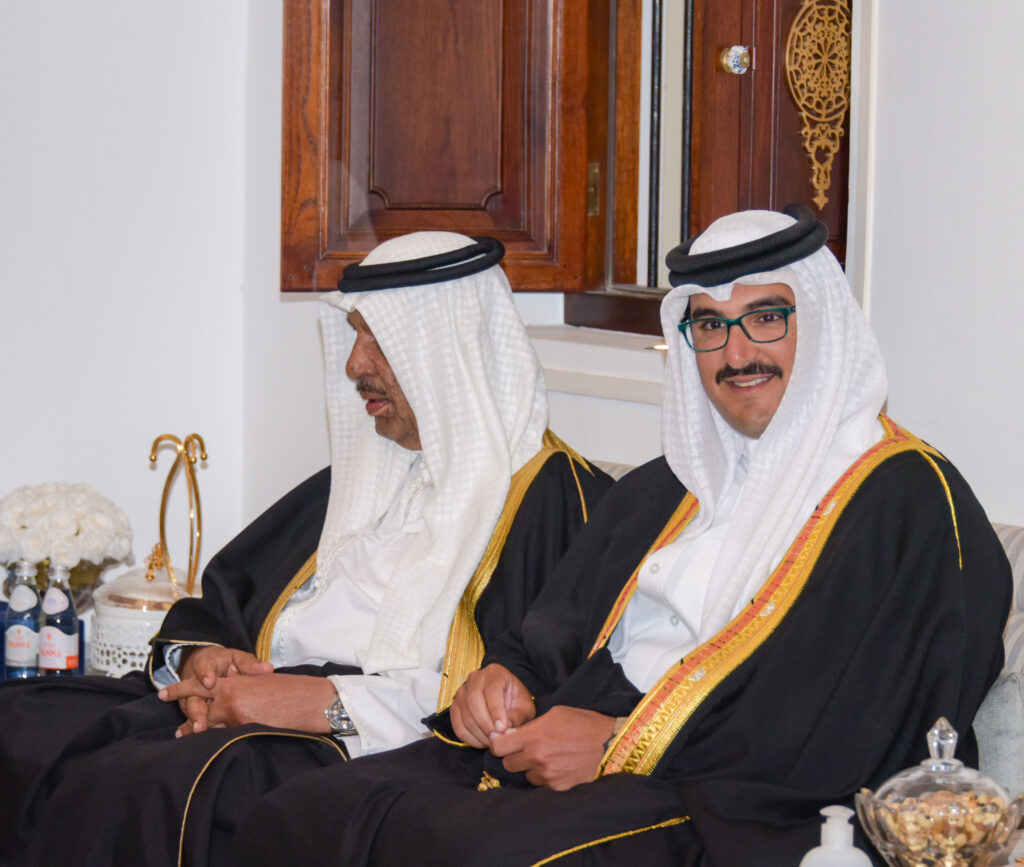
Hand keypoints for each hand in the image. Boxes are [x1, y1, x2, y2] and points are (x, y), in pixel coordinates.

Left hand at [160, 673, 336, 737]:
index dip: (180, 690)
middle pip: (198, 710)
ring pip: (211, 727)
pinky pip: (227, 738)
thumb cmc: (290, 690)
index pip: (199, 685)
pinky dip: (221, 743)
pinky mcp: (244, 729)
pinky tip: (216, 751)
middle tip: (175, 733)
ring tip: (193, 743)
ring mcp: (235, 715)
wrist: (309, 699)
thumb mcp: (261, 683)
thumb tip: (229, 699)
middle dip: (187, 722)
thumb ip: (241, 689)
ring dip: (202, 735)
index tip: (164, 694)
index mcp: (233, 681)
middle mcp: (229, 697)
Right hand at [162, 646, 272, 734]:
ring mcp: (192, 698)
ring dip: (195, 722)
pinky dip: (197, 728)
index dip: (206, 675)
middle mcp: (195, 683)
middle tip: (201, 723)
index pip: (204, 668)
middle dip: (197, 710)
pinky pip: (194, 720)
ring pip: (192, 710)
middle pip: (193, 695)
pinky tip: (200, 738)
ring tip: (199, 731)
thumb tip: (268, 669)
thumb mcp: (237, 658)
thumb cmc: (225, 662)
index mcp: (207, 665)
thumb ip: (250, 665)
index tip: (210, 682)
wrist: (207, 665)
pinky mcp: (194, 710)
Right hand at [449, 664, 535, 747]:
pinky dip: (471, 739)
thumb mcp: (525, 707)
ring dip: (480, 735)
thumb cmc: (516, 701)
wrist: (505, 698)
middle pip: (474, 703)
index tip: (503, 729)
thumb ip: (517, 717)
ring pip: (466, 717)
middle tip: (498, 740)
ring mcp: (462, 692)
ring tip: (494, 742)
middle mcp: (475, 679)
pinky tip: (483, 742)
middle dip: (486, 726)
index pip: (491, 691)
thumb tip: (506, 730)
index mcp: (495, 673)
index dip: (496, 712)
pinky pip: (459, 727)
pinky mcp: (455, 707)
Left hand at [489, 705, 615, 790]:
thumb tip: (510, 736)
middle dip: (513, 757)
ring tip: (548, 758)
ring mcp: (547, 775)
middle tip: (526, 751)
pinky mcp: (558, 787)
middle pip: (508, 764)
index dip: (499, 744)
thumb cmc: (581, 723)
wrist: (609, 742)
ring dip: (531, 769)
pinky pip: (542, 785)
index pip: (498, 748)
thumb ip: (529, 726)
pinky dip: (546, 778)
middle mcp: (537, 758)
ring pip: (526, 776)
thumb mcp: (553, 714)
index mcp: (533, 736)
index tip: (503, 743)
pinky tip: (559, 767)